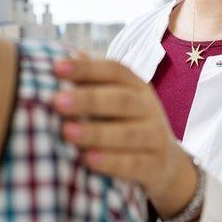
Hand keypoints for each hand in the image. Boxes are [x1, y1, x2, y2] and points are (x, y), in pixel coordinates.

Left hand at [52, 57, 198, 218]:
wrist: (165, 163)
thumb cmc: (124, 123)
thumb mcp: (113, 99)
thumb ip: (90, 81)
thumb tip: (58, 56)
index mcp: (135, 85)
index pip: (113, 70)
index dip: (86, 68)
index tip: (56, 68)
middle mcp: (148, 107)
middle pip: (120, 99)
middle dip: (88, 100)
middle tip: (56, 102)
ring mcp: (155, 136)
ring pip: (127, 133)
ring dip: (96, 132)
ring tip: (66, 132)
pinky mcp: (155, 166)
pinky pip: (134, 164)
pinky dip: (111, 162)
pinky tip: (87, 160)